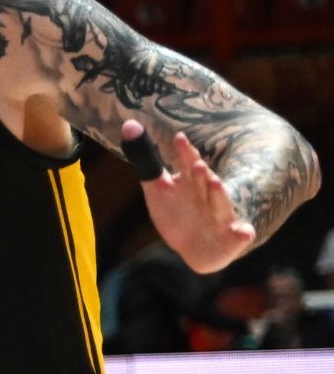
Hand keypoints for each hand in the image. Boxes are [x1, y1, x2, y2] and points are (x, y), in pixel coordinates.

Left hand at [130, 120, 255, 273]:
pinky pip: (240, 236)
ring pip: (221, 205)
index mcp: (190, 183)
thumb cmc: (177, 213)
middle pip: (204, 183)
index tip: (178, 139)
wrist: (196, 248)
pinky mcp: (232, 238)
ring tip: (215, 184)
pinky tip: (242, 232)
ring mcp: (221, 216)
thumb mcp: (158, 188)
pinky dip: (242, 234)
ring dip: (219, 196)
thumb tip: (129, 125)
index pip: (187, 164)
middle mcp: (207, 196)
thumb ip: (146, 161)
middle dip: (201, 175)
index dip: (184, 153)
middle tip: (197, 164)